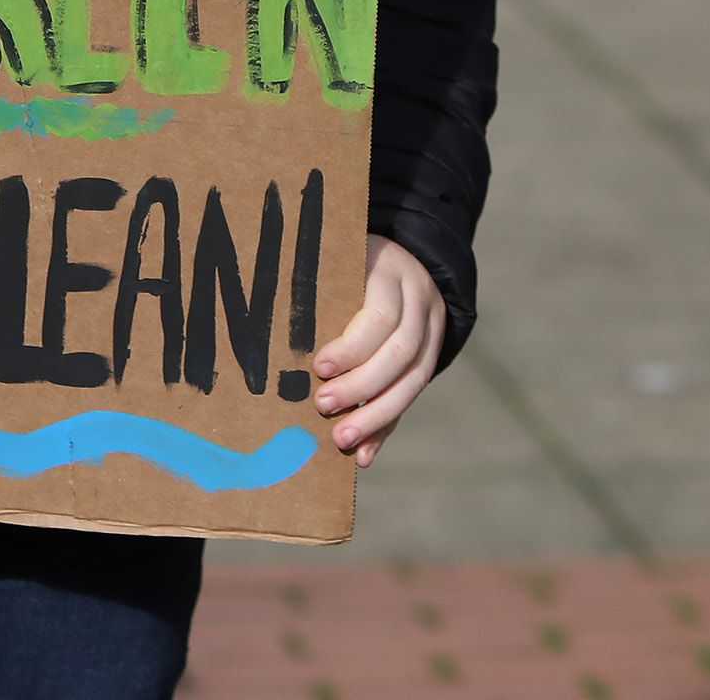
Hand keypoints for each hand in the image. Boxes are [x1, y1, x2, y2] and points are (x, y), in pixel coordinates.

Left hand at [312, 235, 444, 468]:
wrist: (401, 255)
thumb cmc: (345, 262)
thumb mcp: (336, 263)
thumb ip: (319, 295)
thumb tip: (274, 347)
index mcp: (389, 270)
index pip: (379, 317)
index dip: (351, 347)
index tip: (318, 367)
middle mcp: (419, 296)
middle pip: (399, 352)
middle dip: (361, 388)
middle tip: (322, 406)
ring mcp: (433, 324)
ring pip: (414, 379)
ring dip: (376, 416)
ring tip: (341, 439)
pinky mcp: (435, 351)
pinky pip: (413, 394)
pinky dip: (388, 427)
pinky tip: (365, 453)